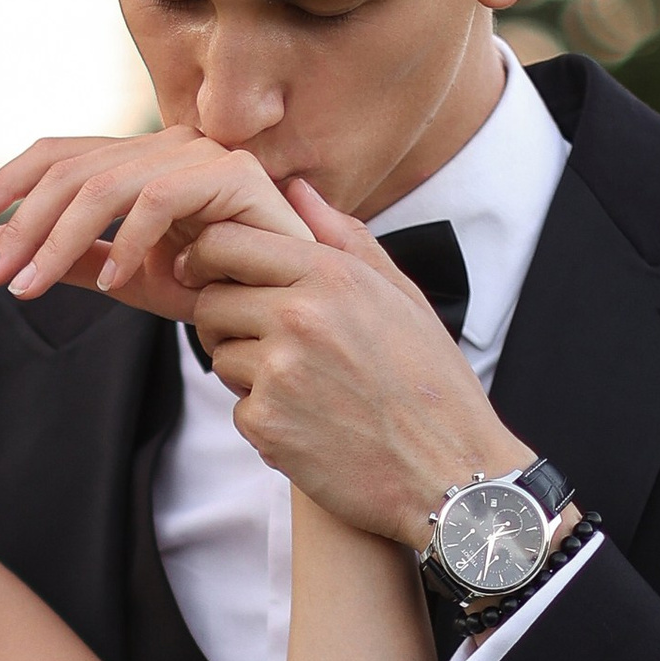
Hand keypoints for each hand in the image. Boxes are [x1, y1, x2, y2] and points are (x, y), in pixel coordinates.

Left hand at [0, 130, 304, 318]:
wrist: (298, 307)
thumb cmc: (224, 294)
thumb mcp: (138, 281)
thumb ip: (79, 261)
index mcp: (141, 163)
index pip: (59, 155)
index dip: (6, 182)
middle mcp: (167, 146)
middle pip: (72, 168)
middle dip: (22, 223)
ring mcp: (201, 154)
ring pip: (106, 185)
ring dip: (59, 241)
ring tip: (29, 288)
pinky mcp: (234, 174)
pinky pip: (160, 199)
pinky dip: (131, 241)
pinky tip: (118, 283)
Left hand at [184, 180, 530, 544]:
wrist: (450, 471)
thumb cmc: (430, 381)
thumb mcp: (402, 296)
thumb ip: (345, 239)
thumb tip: (297, 189)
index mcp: (331, 275)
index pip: (226, 243)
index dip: (210, 258)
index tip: (216, 275)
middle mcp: (298, 316)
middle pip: (211, 300)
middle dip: (226, 318)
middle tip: (263, 339)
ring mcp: (278, 372)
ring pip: (220, 356)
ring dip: (247, 370)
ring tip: (305, 385)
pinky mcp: (267, 424)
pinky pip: (237, 407)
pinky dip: (265, 417)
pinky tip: (312, 423)